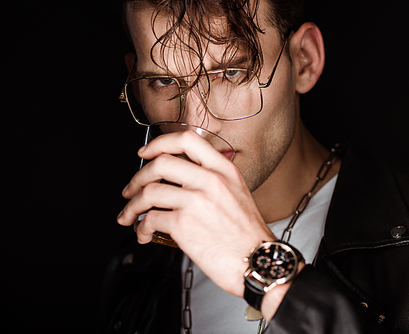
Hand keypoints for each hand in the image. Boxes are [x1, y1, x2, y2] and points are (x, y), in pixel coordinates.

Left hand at [117, 130, 275, 297]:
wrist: (258, 261)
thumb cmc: (248, 234)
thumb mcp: (238, 193)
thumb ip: (213, 179)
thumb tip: (181, 179)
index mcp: (224, 169)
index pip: (187, 140)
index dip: (160, 143)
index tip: (147, 153)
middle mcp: (210, 180)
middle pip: (160, 163)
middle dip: (138, 177)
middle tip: (131, 190)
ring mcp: (196, 200)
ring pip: (149, 192)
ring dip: (132, 206)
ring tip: (130, 216)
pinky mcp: (184, 224)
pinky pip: (150, 220)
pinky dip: (141, 229)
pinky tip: (145, 235)